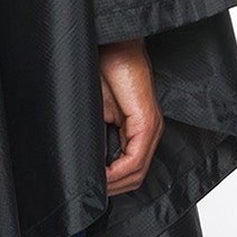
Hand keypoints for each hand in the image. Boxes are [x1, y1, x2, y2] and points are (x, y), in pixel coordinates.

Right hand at [99, 38, 163, 196]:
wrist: (112, 44)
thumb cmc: (102, 70)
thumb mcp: (94, 113)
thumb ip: (95, 137)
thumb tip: (85, 163)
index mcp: (138, 129)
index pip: (130, 170)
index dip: (110, 183)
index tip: (89, 187)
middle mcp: (149, 131)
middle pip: (135, 177)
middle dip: (111, 188)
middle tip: (88, 191)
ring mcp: (151, 128)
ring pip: (136, 172)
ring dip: (112, 183)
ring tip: (92, 184)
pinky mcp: (146, 121)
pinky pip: (135, 159)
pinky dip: (116, 171)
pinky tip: (100, 172)